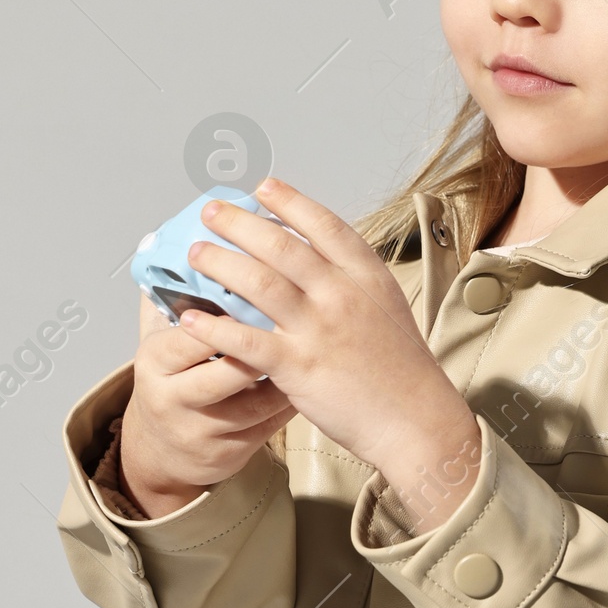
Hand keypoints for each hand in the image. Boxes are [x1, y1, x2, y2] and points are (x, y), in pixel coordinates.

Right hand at [120, 291, 294, 518]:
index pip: (192, 334)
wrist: (161, 448)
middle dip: (264, 347)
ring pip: (255, 402)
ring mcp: (203, 430)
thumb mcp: (158, 337)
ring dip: (289, 373)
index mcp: (156, 362)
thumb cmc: (170, 379)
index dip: (228, 315)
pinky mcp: (229, 452)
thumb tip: (169, 239)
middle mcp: (174, 399)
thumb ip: (167, 293)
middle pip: (224, 372)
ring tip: (315, 346)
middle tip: (298, 320)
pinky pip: (271, 423)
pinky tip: (314, 376)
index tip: (261, 290)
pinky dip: (294, 397)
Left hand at [176, 178, 481, 531]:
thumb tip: (319, 264)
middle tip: (210, 212)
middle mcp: (341, 294)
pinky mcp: (299, 367)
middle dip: (239, 223)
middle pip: (281, 245)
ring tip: (194, 254)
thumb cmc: (404, 371)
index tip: (262, 188)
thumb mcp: (388, 309)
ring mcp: (319, 329)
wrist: (417, 420)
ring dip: (220, 263)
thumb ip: (353, 283)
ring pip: (258, 282)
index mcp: (366, 276)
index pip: (323, 224)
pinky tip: (190, 318)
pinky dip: (214, 327)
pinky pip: (245, 341)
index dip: (289, 201)